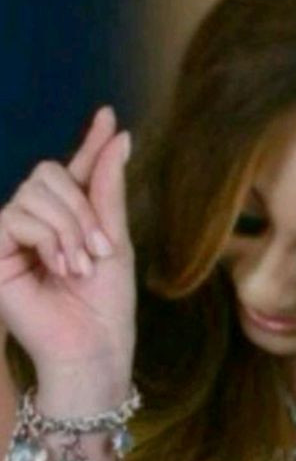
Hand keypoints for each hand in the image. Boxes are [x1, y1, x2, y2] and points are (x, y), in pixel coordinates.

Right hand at [0, 106, 136, 380]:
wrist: (92, 345)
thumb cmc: (106, 301)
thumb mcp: (114, 239)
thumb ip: (107, 189)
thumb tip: (119, 136)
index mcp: (71, 217)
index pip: (77, 170)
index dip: (92, 142)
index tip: (109, 115)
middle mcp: (38, 220)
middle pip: (50, 173)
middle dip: (82, 209)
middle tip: (99, 250)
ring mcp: (12, 234)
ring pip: (36, 193)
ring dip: (70, 228)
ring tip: (81, 267)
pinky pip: (16, 215)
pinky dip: (49, 238)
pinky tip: (60, 267)